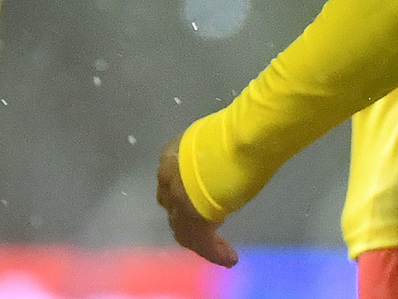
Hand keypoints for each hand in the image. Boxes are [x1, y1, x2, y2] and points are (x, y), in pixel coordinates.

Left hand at [157, 138, 237, 267]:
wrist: (229, 148)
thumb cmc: (228, 138)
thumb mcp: (212, 143)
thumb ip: (209, 156)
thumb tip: (221, 163)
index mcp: (171, 157)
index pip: (170, 183)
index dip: (181, 195)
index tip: (195, 203)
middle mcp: (168, 180)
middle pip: (171, 207)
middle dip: (184, 219)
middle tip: (202, 229)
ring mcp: (178, 202)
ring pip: (184, 230)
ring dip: (201, 242)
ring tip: (219, 252)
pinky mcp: (194, 221)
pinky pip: (203, 243)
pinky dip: (215, 252)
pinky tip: (229, 258)